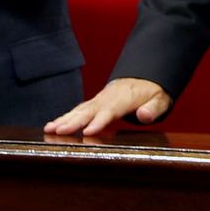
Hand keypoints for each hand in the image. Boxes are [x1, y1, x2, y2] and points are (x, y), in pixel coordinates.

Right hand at [44, 77, 173, 135]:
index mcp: (123, 99)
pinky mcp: (93, 104)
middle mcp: (106, 99)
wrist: (143, 79)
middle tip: (58, 131)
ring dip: (64, 120)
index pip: (109, 112)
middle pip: (89, 111)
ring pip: (79, 110)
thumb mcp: (160, 100)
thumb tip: (144, 116)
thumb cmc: (152, 93)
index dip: (99, 121)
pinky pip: (77, 111)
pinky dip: (64, 118)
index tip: (88, 131)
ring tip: (49, 129)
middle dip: (73, 122)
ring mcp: (98, 101)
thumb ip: (153, 109)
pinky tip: (51, 127)